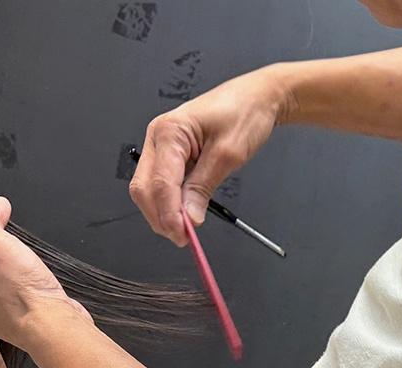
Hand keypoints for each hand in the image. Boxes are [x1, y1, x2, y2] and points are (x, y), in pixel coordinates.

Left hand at [0, 191, 91, 349]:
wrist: (53, 325)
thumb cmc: (21, 293)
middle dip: (0, 238)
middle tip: (10, 217)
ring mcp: (4, 314)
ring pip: (6, 276)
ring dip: (16, 256)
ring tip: (26, 246)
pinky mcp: (27, 318)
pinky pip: (23, 289)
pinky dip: (29, 275)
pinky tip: (37, 271)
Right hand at [129, 65, 291, 246]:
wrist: (257, 96)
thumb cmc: (245, 112)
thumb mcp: (228, 153)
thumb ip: (203, 186)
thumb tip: (188, 218)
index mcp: (169, 130)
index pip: (160, 182)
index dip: (168, 212)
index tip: (183, 234)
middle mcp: (157, 137)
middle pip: (144, 188)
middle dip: (160, 216)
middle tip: (183, 237)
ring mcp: (159, 146)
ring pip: (147, 189)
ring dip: (162, 211)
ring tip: (186, 227)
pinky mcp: (167, 154)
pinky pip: (159, 184)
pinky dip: (169, 202)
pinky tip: (184, 211)